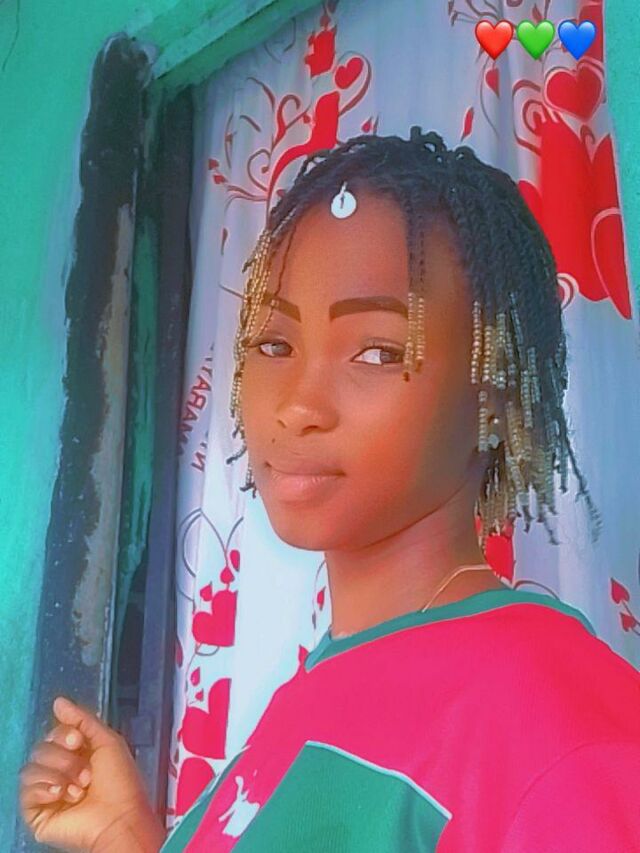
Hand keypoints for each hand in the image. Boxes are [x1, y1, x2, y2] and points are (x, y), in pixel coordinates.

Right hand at [19, 695, 164, 851]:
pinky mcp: (38, 813)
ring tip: (79, 788)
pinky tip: (62, 795)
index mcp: (77, 754)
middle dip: (64, 758)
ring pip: (31, 769)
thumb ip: (82, 719)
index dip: (63, 733)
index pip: (54, 733)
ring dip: (58, 774)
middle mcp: (60, 771)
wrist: (119, 818)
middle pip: (41, 749)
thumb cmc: (121, 783)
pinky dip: (46, 789)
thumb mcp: (107, 741)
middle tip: (85, 772)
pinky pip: (27, 791)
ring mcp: (48, 792)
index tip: (77, 740)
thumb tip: (59, 702)